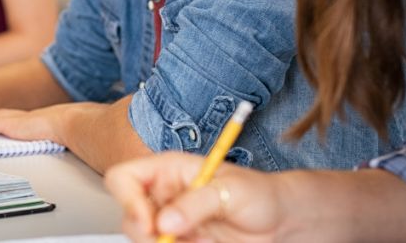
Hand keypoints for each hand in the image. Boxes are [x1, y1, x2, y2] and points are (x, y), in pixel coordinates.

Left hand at [0, 103, 88, 143]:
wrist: (72, 123)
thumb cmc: (74, 130)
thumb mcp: (64, 136)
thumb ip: (61, 140)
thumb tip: (73, 148)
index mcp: (37, 121)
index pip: (15, 120)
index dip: (3, 122)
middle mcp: (23, 118)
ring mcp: (15, 119)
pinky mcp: (8, 124)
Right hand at [104, 152, 284, 242]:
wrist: (281, 222)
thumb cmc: (260, 194)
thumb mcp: (232, 190)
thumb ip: (196, 202)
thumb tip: (165, 222)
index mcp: (168, 170)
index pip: (123, 178)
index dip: (128, 200)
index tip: (150, 224)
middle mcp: (163, 197)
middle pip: (130, 218)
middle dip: (149, 235)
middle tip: (175, 240)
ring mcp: (170, 223)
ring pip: (145, 241)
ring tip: (204, 242)